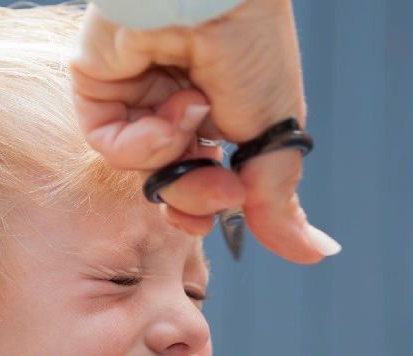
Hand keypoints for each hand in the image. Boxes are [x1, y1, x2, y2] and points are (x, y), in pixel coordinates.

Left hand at [72, 0, 340, 262]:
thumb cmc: (251, 46)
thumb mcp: (275, 132)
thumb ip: (278, 199)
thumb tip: (315, 252)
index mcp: (217, 113)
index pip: (205, 181)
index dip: (212, 204)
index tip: (232, 200)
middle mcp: (172, 106)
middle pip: (171, 185)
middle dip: (195, 196)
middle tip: (218, 183)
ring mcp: (133, 96)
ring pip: (141, 169)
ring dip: (173, 156)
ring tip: (195, 113)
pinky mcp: (97, 86)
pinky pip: (109, 144)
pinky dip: (142, 141)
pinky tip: (169, 108)